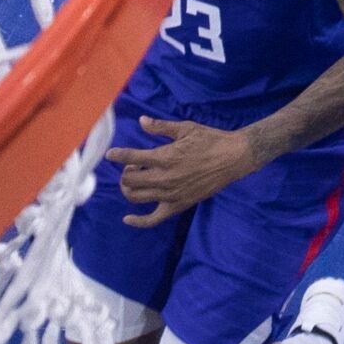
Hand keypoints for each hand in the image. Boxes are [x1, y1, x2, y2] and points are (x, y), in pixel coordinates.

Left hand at [102, 117, 259, 226]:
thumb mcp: (185, 128)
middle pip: (129, 180)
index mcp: (165, 157)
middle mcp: (165, 178)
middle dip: (125, 172)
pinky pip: (153, 219)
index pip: (131, 158)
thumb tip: (142, 121)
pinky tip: (127, 218)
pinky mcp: (178, 205)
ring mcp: (170, 194)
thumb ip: (161, 127)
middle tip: (133, 165)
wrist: (233, 158)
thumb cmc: (210, 139)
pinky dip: (138, 221)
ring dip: (129, 188)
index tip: (110, 154)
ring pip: (136, 197)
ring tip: (136, 179)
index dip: (117, 155)